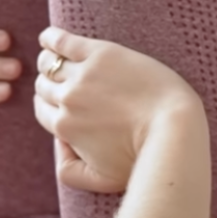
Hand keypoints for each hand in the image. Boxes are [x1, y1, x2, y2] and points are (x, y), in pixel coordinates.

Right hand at [30, 26, 202, 193]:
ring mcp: (83, 75)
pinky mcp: (100, 54)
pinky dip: (51, 38)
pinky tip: (48, 38)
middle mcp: (68, 100)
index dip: (50, 105)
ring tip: (55, 57)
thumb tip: (58, 145)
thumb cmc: (143, 157)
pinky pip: (62, 41)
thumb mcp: (101, 180)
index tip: (60, 100)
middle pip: (45, 86)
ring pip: (49, 63)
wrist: (173, 129)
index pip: (43, 110)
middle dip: (50, 84)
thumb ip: (70, 172)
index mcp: (65, 128)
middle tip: (64, 79)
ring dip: (49, 61)